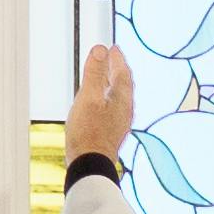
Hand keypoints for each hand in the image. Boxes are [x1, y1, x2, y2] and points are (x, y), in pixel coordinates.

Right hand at [67, 45, 135, 167]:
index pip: (123, 73)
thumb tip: (101, 49)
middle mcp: (125, 110)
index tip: (113, 48)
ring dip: (113, 84)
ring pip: (119, 97)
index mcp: (122, 99)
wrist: (90, 165)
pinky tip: (100, 105)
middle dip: (118, 70)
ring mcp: (119, 123)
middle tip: (112, 58)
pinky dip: (108, 98)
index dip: (118, 58)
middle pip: (124, 85)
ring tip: (106, 77)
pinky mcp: (111, 133)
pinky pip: (113, 108)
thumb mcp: (89, 97)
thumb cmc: (88, 132)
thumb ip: (95, 73)